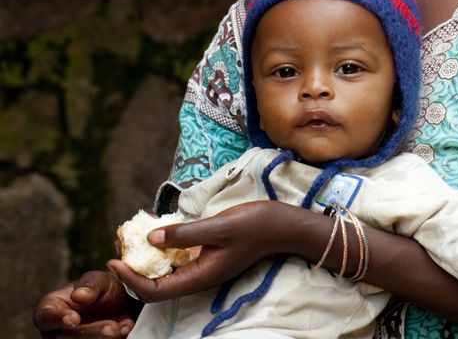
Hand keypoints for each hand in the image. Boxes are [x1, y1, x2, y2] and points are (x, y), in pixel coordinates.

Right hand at [32, 271, 137, 337]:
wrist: (118, 302)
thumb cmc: (99, 288)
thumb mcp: (97, 280)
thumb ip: (89, 286)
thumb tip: (79, 296)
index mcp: (49, 308)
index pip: (45, 316)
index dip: (57, 319)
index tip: (74, 319)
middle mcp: (54, 330)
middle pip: (65, 337)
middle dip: (89, 333)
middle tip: (110, 327)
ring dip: (100, 338)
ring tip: (119, 328)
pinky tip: (125, 328)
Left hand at [107, 201, 281, 302]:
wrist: (283, 226)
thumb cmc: (255, 226)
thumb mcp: (220, 226)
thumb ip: (185, 234)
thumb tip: (150, 238)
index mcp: (200, 276)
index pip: (156, 290)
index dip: (131, 279)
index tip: (114, 260)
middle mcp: (199, 276)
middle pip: (158, 282)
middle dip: (134, 266)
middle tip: (118, 242)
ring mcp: (205, 266)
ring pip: (167, 268)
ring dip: (147, 254)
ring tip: (132, 234)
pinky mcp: (209, 254)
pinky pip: (180, 256)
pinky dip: (164, 245)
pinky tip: (158, 228)